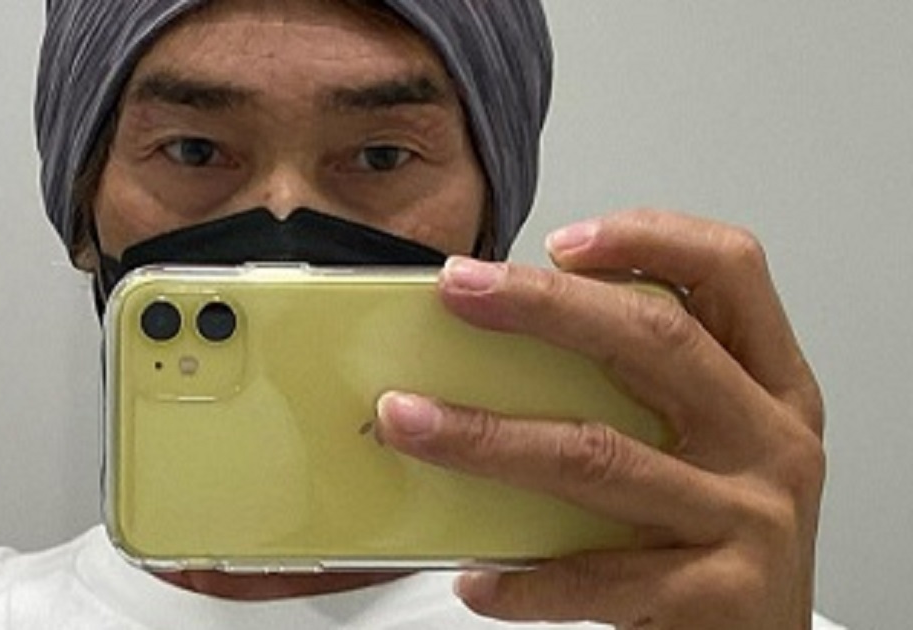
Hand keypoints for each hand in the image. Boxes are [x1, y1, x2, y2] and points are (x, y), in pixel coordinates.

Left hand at [376, 209, 824, 628]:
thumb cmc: (719, 542)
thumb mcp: (706, 451)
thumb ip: (637, 394)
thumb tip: (494, 352)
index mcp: (770, 387)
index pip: (730, 272)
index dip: (649, 238)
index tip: (560, 241)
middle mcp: (770, 442)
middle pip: (656, 341)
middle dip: (544, 306)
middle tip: (460, 290)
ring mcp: (751, 519)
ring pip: (598, 455)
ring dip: (486, 435)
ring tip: (408, 420)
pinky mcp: (717, 597)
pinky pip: (595, 576)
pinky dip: (522, 575)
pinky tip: (472, 573)